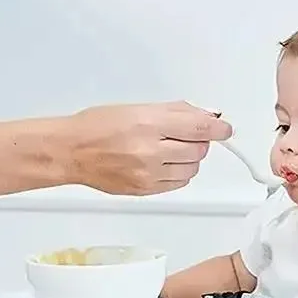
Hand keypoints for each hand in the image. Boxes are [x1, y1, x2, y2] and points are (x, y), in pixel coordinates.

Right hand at [60, 101, 232, 195]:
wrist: (72, 152)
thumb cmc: (98, 126)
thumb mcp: (137, 108)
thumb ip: (174, 112)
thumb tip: (204, 116)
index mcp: (148, 124)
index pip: (198, 128)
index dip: (218, 129)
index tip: (225, 130)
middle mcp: (150, 151)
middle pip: (198, 150)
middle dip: (197, 141)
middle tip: (183, 135)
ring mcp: (148, 174)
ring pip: (191, 169)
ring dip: (188, 159)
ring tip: (169, 150)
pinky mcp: (146, 190)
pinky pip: (178, 184)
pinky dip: (178, 173)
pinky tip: (163, 164)